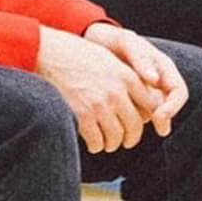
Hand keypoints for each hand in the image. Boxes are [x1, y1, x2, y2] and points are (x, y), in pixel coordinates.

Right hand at [35, 26, 149, 153]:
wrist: (51, 54)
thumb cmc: (80, 55)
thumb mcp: (111, 60)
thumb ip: (128, 79)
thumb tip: (144, 102)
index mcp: (128, 77)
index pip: (150, 107)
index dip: (148, 120)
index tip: (140, 124)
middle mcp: (117, 92)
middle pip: (135, 126)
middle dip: (131, 138)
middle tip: (125, 141)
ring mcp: (99, 105)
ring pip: (116, 137)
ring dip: (112, 144)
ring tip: (107, 143)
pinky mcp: (82, 115)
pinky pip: (96, 141)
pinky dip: (96, 146)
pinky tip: (93, 143)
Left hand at [82, 23, 188, 135]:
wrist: (95, 43)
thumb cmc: (113, 40)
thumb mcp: (126, 43)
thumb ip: (140, 59)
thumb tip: (155, 80)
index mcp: (163, 68)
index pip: (179, 92)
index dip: (173, 107)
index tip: (159, 116)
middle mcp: (158, 82)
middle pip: (168, 108)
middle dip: (158, 121)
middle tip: (142, 130)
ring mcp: (146, 92)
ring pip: (151, 114)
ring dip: (141, 122)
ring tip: (123, 126)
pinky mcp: (131, 100)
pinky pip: (135, 115)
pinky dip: (127, 120)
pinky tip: (113, 122)